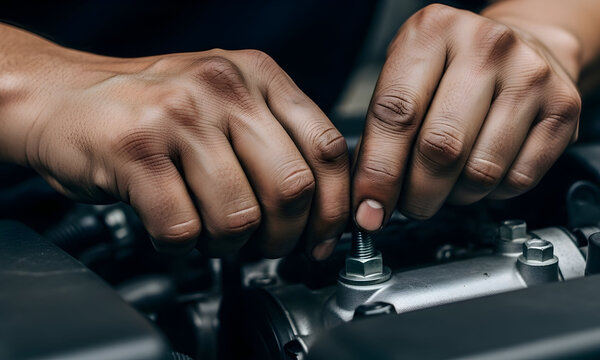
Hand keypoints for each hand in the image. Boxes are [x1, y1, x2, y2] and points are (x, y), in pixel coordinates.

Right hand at [22, 49, 348, 258]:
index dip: (335, 206)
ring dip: (229, 247)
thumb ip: (275, 139)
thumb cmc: (151, 110)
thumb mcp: (225, 102)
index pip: (326, 147)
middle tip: (267, 247)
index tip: (325, 238)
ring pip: (239, 216)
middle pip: (292, 187)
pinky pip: (183, 228)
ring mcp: (178, 116)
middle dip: (284, 237)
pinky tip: (172, 230)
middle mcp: (223, 88)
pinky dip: (182, 248)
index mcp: (257, 75)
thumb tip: (323, 206)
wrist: (63, 98)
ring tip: (211, 236)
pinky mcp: (134, 150)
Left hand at [352, 4, 580, 229]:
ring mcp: (530, 75)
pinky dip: (493, 193)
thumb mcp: (407, 76)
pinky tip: (484, 172)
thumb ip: (382, 130)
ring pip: (480, 172)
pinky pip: (518, 180)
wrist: (527, 45)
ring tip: (449, 182)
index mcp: (433, 32)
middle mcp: (486, 46)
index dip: (378, 172)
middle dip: (417, 195)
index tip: (369, 208)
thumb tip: (369, 197)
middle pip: (440, 148)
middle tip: (410, 204)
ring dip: (456, 196)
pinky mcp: (564, 107)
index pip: (396, 113)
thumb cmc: (456, 68)